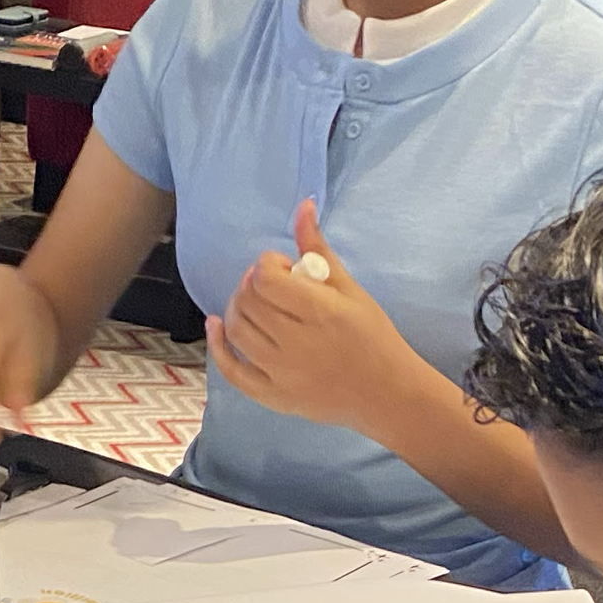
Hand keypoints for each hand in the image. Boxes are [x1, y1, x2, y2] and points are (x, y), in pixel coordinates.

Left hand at [207, 200, 417, 433]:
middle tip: (269, 284)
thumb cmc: (373, 337)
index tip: (284, 267)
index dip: (267, 264)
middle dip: (251, 283)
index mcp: (319, 311)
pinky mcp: (273, 397)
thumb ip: (319, 250)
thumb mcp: (351, 289)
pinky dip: (218, 345)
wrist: (386, 393)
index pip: (266, 277)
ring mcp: (281, 373)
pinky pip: (232, 371)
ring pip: (236, 331)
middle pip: (247, 301)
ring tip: (252, 303)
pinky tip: (216, 326)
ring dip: (235, 308)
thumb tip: (302, 206)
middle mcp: (296, 343)